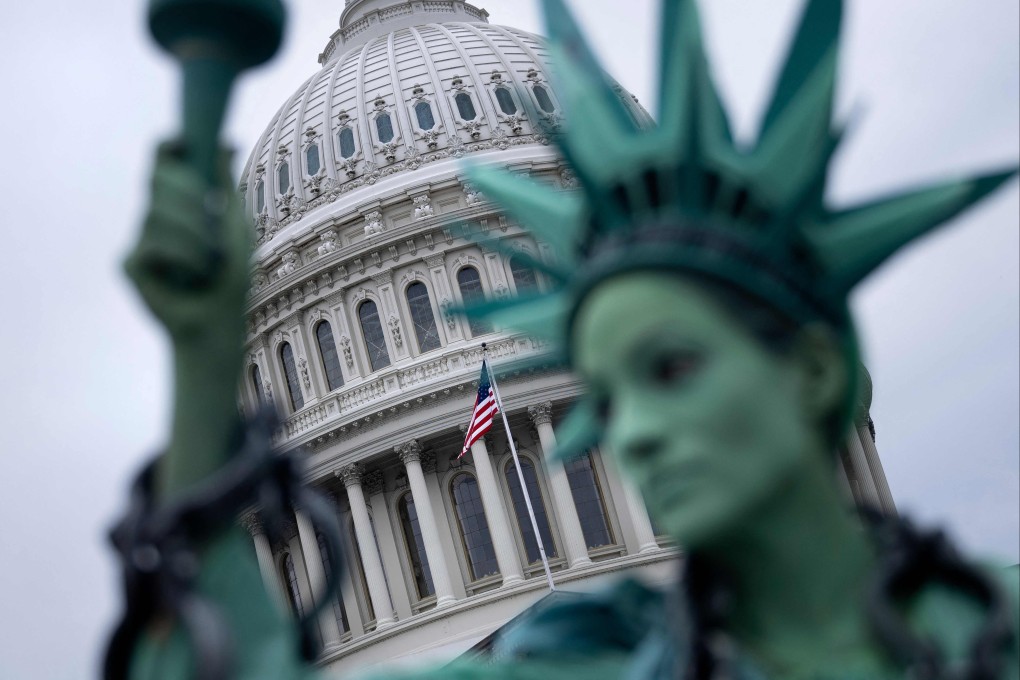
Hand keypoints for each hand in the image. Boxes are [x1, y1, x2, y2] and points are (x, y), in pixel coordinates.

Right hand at [125, 141, 250, 345]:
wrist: (220, 320)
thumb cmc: (231, 276)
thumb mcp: (235, 224)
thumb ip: (226, 185)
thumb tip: (226, 141)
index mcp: (179, 205)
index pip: (162, 166)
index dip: (167, 149)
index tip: (184, 142)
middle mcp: (155, 218)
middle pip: (158, 180)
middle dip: (190, 193)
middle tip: (212, 214)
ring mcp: (140, 240)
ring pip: (158, 213)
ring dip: (194, 234)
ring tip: (212, 258)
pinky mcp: (130, 265)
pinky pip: (153, 244)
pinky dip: (183, 256)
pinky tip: (196, 273)